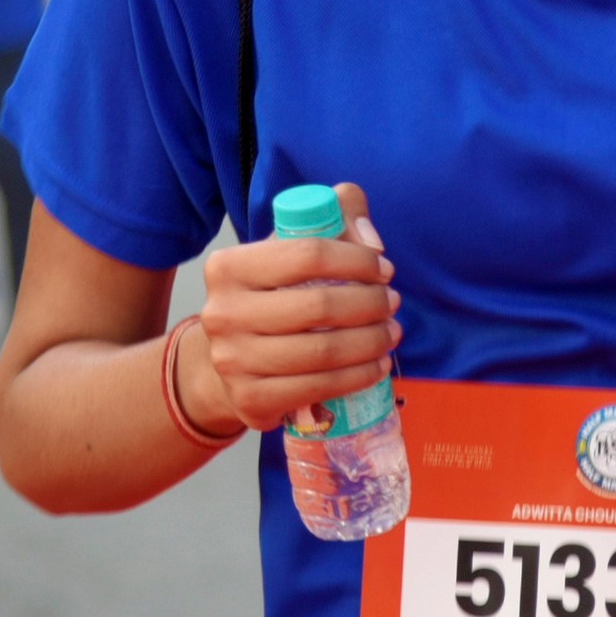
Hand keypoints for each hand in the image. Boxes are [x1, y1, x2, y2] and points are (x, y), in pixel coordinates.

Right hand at [186, 180, 396, 435]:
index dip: (356, 260)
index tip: (383, 268)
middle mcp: (223, 314)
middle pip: (319, 306)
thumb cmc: (268, 297)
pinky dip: (359, 376)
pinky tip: (377, 364)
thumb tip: (372, 239)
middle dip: (370, 303)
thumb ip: (335, 216)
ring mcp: (233, 362)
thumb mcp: (288, 249)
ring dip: (371, 341)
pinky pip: (319, 387)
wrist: (225, 362)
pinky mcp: (252, 400)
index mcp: (228, 267)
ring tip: (391, 332)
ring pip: (323, 352)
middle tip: (392, 302)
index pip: (308, 254)